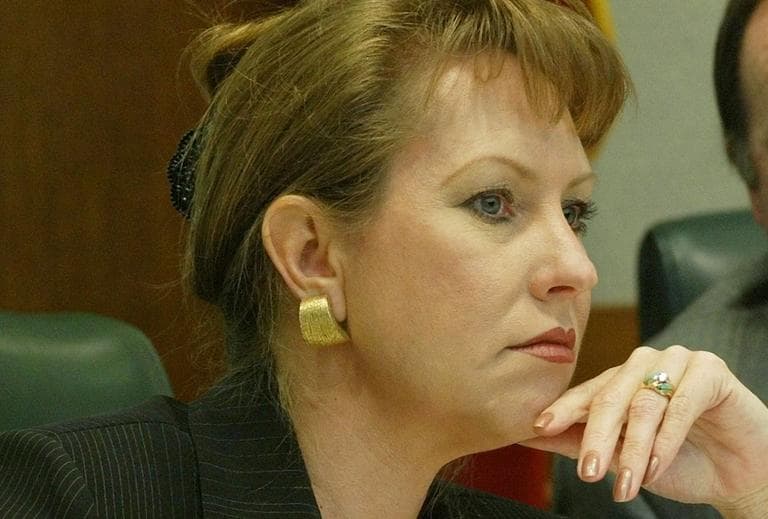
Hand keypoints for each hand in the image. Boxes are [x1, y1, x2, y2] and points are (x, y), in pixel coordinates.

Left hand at [521, 346, 767, 516]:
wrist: (740, 476)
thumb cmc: (679, 463)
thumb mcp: (623, 456)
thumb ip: (578, 442)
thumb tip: (529, 434)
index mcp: (622, 379)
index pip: (587, 392)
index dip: (563, 410)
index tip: (539, 427)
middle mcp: (646, 364)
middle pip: (611, 396)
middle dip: (597, 437)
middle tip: (588, 472)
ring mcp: (679, 361)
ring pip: (644, 403)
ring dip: (633, 448)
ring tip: (626, 485)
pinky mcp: (711, 371)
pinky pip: (682, 404)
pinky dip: (666, 439)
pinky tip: (655, 468)